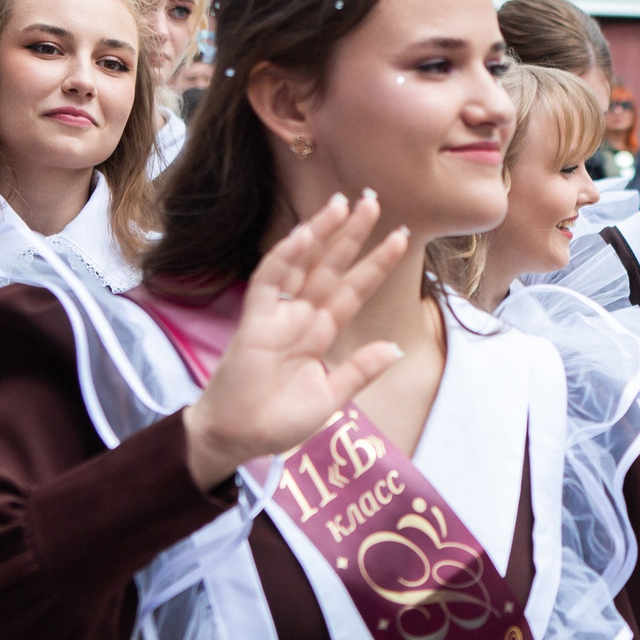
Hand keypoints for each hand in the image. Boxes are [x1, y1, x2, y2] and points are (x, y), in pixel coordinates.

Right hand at [182, 192, 409, 488]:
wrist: (238, 439)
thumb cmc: (278, 421)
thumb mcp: (330, 398)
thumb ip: (359, 370)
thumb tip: (396, 348)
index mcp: (320, 332)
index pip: (353, 290)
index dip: (375, 264)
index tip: (401, 236)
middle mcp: (301, 317)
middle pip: (331, 267)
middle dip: (352, 234)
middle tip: (374, 199)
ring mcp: (277, 316)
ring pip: (302, 264)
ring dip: (321, 233)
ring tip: (344, 203)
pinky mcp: (254, 321)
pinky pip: (269, 282)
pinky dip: (285, 258)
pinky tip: (304, 234)